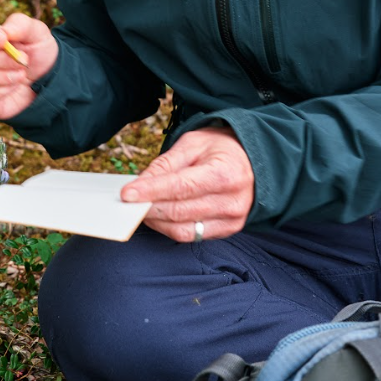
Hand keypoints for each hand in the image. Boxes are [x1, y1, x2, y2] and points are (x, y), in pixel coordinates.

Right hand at [0, 13, 57, 119]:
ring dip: (1, 77)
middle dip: (0, 60)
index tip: (3, 40)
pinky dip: (2, 92)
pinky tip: (15, 87)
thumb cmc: (38, 52)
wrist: (48, 80)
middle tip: (24, 60)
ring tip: (22, 75)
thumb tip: (4, 32)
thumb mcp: (37, 32)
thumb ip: (20, 25)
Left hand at [122, 127, 253, 241]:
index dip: (151, 191)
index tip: (127, 194)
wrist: (253, 159)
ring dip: (156, 221)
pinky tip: (160, 216)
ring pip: (182, 230)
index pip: (181, 187)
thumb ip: (166, 164)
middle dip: (149, 208)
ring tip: (142, 209)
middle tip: (129, 202)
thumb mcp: (193, 144)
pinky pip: (191, 237)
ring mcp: (231, 220)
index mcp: (225, 173)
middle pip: (179, 211)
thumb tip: (139, 184)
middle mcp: (232, 201)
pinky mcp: (227, 230)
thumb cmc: (221, 149)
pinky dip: (170, 228)